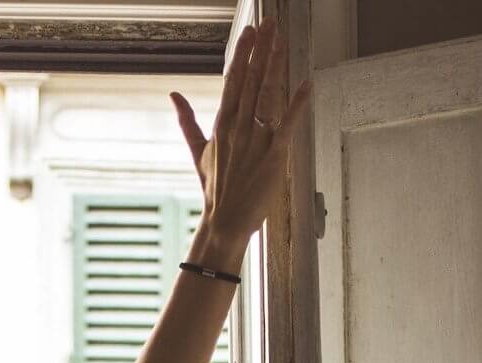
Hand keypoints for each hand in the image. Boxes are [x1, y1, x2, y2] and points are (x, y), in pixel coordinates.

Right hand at [169, 19, 309, 264]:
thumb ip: (187, 120)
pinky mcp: (274, 155)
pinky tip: (307, 83)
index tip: (251, 30)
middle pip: (251, 79)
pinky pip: (288, 123)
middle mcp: (238, 127)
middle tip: (271, 22)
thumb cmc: (215, 188)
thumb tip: (173, 94)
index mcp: (222, 123)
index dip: (244, 53)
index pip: (234, 80)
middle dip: (262, 49)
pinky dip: (298, 103)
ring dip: (276, 65)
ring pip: (267, 94)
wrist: (225, 221)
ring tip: (283, 40)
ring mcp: (256, 140)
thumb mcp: (199, 150)